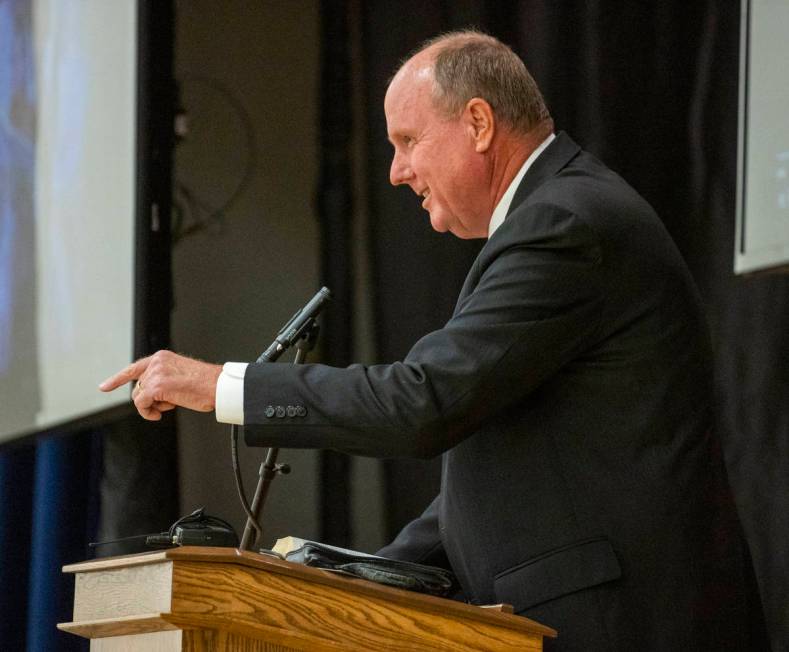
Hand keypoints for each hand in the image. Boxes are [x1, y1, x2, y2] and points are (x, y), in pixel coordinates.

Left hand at [99, 350, 222, 420]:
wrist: (218, 386)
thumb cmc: (206, 384)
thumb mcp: (180, 375)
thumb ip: (163, 378)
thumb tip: (149, 394)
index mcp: (162, 357)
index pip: (134, 368)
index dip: (117, 379)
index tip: (104, 387)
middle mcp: (156, 362)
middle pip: (138, 387)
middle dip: (148, 399)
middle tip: (167, 404)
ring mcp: (155, 374)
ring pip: (138, 396)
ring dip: (151, 406)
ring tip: (170, 405)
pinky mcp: (156, 387)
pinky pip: (141, 404)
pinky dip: (148, 412)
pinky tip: (160, 414)